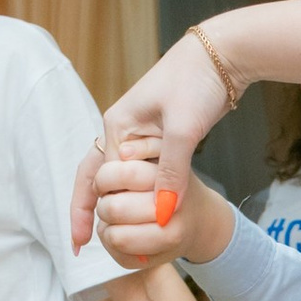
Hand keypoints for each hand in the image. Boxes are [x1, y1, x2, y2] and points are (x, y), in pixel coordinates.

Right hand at [74, 27, 231, 249]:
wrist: (222, 56)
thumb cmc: (196, 82)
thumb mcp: (182, 130)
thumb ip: (170, 173)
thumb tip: (162, 213)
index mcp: (118, 125)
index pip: (100, 177)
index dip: (92, 210)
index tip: (85, 241)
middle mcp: (124, 130)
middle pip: (98, 178)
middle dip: (87, 210)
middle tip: (79, 244)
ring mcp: (142, 133)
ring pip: (122, 178)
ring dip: (116, 205)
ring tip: (107, 238)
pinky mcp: (161, 136)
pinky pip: (143, 173)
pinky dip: (140, 195)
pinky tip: (140, 215)